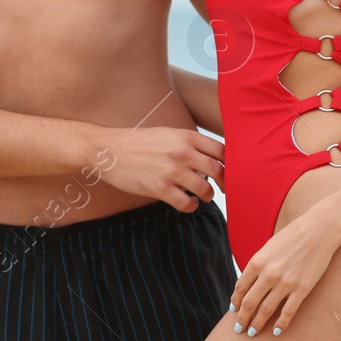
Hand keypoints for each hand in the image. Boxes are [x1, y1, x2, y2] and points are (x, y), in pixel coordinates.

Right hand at [97, 126, 224, 211]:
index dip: (230, 163)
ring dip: (207, 196)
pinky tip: (187, 202)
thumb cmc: (140, 142)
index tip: (229, 171)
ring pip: (205, 189)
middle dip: (225, 183)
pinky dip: (191, 206)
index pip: (222, 151)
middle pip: (219, 171)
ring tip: (202, 196)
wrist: (110, 150)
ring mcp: (172, 171)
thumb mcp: (168, 134)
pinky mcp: (160, 188)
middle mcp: (182, 152)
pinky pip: (187, 204)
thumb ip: (190, 143)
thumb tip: (214, 157)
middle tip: (222, 188)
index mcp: (186, 136)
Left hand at [229, 209, 340, 337]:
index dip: (236, 301)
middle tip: (238, 329)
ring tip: (253, 333)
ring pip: (266, 310)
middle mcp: (269, 274)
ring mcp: (286, 283)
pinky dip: (281, 324)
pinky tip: (277, 332)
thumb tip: (250, 282)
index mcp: (257, 261)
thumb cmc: (293, 236)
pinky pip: (288, 312)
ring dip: (257, 324)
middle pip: (250, 302)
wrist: (319, 231)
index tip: (233, 310)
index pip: (241, 287)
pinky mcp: (302, 289)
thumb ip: (259, 265)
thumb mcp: (269, 247)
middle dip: (242, 318)